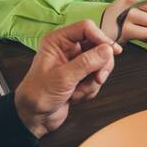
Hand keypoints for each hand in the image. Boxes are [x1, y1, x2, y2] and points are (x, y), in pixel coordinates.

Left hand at [15, 20, 122, 137]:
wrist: (34, 117)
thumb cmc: (38, 95)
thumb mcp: (63, 77)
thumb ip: (87, 62)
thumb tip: (107, 50)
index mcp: (58, 41)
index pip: (86, 28)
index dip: (101, 38)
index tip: (112, 52)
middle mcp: (67, 49)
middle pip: (98, 46)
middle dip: (99, 66)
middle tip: (98, 78)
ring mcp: (75, 63)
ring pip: (100, 64)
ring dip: (93, 81)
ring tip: (78, 91)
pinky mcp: (80, 77)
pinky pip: (96, 78)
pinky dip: (89, 90)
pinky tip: (75, 96)